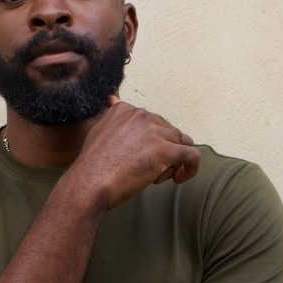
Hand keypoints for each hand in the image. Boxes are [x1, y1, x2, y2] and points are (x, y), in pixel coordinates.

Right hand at [71, 96, 199, 209]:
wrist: (89, 183)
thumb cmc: (92, 166)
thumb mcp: (99, 130)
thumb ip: (111, 116)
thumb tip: (113, 99)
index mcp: (125, 110)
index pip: (153, 123)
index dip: (151, 143)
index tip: (138, 158)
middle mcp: (141, 116)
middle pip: (168, 133)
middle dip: (163, 152)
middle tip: (147, 172)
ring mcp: (154, 132)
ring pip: (181, 143)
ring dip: (172, 162)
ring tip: (156, 177)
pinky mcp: (165, 150)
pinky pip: (192, 155)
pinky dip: (191, 168)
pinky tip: (180, 178)